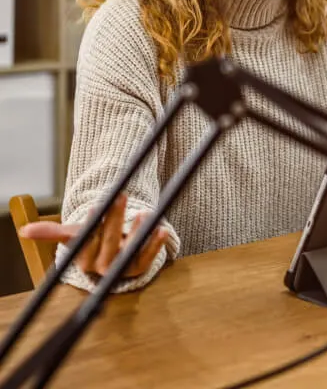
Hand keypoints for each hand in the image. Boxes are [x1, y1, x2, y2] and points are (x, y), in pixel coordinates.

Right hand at [18, 193, 167, 279]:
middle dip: (114, 220)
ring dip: (138, 233)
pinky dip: (156, 244)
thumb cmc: (92, 240)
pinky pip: (148, 257)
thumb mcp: (73, 235)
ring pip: (130, 251)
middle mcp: (102, 268)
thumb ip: (51, 232)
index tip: (93, 208)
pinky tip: (162, 229)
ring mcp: (122, 269)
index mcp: (83, 261)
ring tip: (144, 213)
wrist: (112, 252)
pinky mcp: (139, 267)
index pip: (86, 244)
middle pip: (109, 244)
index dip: (91, 227)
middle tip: (121, 196)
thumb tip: (24, 231)